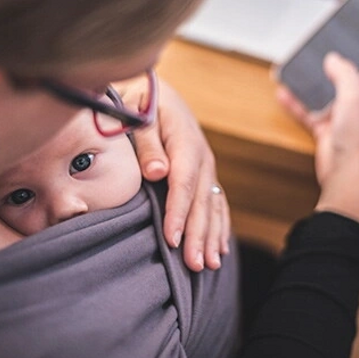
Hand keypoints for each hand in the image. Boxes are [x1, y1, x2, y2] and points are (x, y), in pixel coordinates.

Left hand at [117, 77, 229, 271]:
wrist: (155, 91)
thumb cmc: (140, 103)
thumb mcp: (139, 115)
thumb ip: (147, 143)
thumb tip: (156, 173)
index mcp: (185, 142)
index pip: (183, 182)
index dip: (178, 212)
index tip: (171, 239)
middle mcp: (202, 157)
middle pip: (202, 200)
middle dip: (198, 234)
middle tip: (194, 265)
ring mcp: (207, 167)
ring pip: (213, 205)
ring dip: (211, 236)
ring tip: (209, 266)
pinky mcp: (205, 174)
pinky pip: (217, 203)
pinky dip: (219, 227)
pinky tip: (220, 249)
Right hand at [276, 53, 358, 230]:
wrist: (346, 177)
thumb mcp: (354, 96)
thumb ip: (344, 73)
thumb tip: (334, 59)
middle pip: (349, 76)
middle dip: (334, 64)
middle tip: (321, 50)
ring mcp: (344, 117)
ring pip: (326, 93)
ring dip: (312, 83)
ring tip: (298, 69)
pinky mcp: (328, 129)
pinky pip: (309, 111)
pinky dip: (297, 103)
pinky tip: (285, 94)